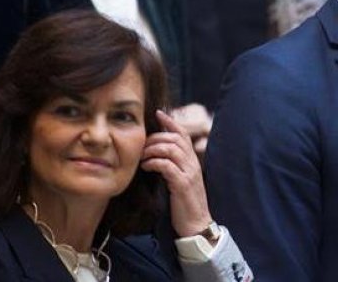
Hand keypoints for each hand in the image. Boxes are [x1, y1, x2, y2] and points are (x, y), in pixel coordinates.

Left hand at [140, 109, 212, 237]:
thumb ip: (172, 166)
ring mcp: (189, 174)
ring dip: (153, 149)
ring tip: (142, 156)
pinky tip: (146, 166)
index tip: (158, 113)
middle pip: (176, 139)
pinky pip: (168, 166)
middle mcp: (193, 164)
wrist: (196, 224)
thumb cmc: (184, 204)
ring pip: (172, 149)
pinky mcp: (183, 185)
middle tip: (142, 144)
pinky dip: (154, 163)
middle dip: (156, 137)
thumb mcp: (179, 181)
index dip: (171, 122)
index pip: (183, 134)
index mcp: (192, 161)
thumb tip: (156, 155)